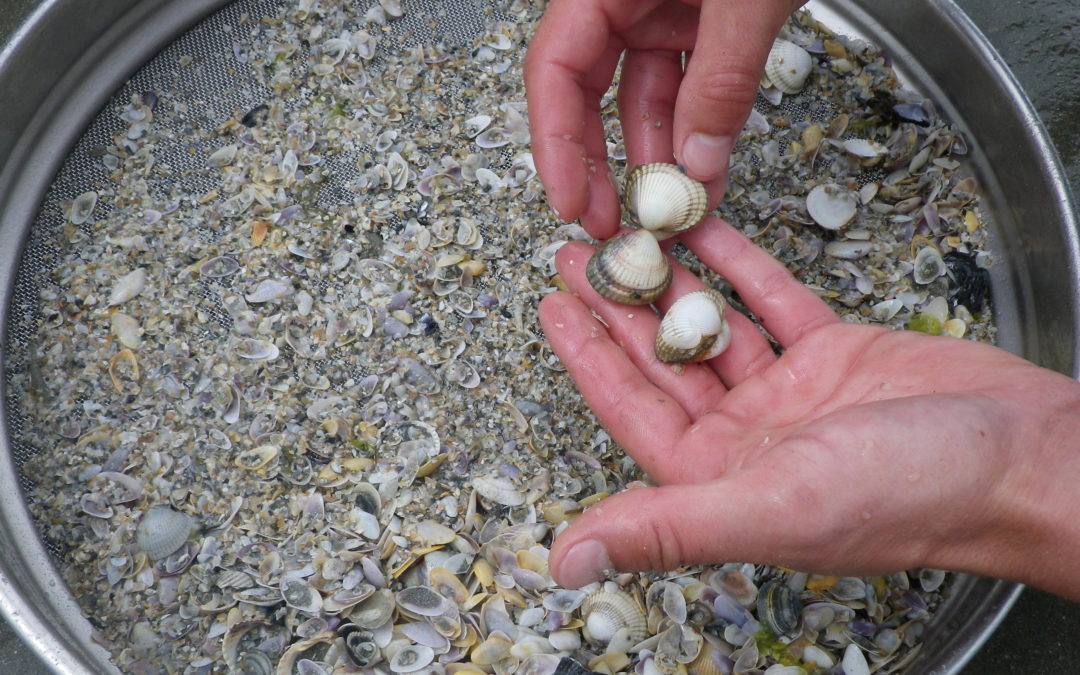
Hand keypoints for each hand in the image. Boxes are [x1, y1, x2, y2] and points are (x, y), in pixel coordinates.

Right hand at [524, 0, 803, 237]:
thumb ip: (721, 78)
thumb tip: (698, 163)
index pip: (557, 69)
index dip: (557, 143)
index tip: (572, 200)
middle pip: (591, 93)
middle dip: (602, 163)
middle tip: (617, 223)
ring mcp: (664, 8)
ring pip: (645, 98)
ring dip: (660, 157)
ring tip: (676, 211)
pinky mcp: (703, 20)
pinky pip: (690, 85)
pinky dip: (698, 130)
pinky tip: (706, 173)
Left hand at [538, 218, 1079, 599]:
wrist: (1021, 458)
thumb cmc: (908, 498)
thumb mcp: (767, 509)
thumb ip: (664, 528)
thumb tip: (568, 561)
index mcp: (718, 479)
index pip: (631, 408)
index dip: (588, 356)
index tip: (553, 306)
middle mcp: (747, 437)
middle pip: (663, 360)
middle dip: (618, 306)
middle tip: (578, 252)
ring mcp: (789, 392)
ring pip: (712, 324)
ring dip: (670, 280)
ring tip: (625, 232)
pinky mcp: (833, 353)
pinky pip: (771, 300)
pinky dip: (737, 264)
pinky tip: (702, 231)